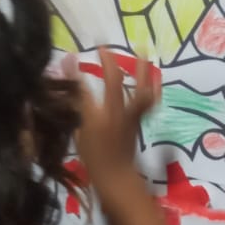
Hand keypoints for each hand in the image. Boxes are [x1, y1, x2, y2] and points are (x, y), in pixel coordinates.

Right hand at [76, 48, 157, 197]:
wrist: (116, 178)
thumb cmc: (93, 160)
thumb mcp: (78, 137)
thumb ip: (76, 113)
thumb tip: (72, 92)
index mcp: (94, 121)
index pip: (82, 92)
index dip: (74, 73)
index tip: (69, 56)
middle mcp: (114, 116)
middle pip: (114, 83)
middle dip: (108, 62)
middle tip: (103, 46)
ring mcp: (129, 117)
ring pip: (138, 89)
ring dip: (141, 69)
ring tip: (143, 49)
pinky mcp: (137, 120)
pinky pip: (147, 100)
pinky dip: (151, 87)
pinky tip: (155, 75)